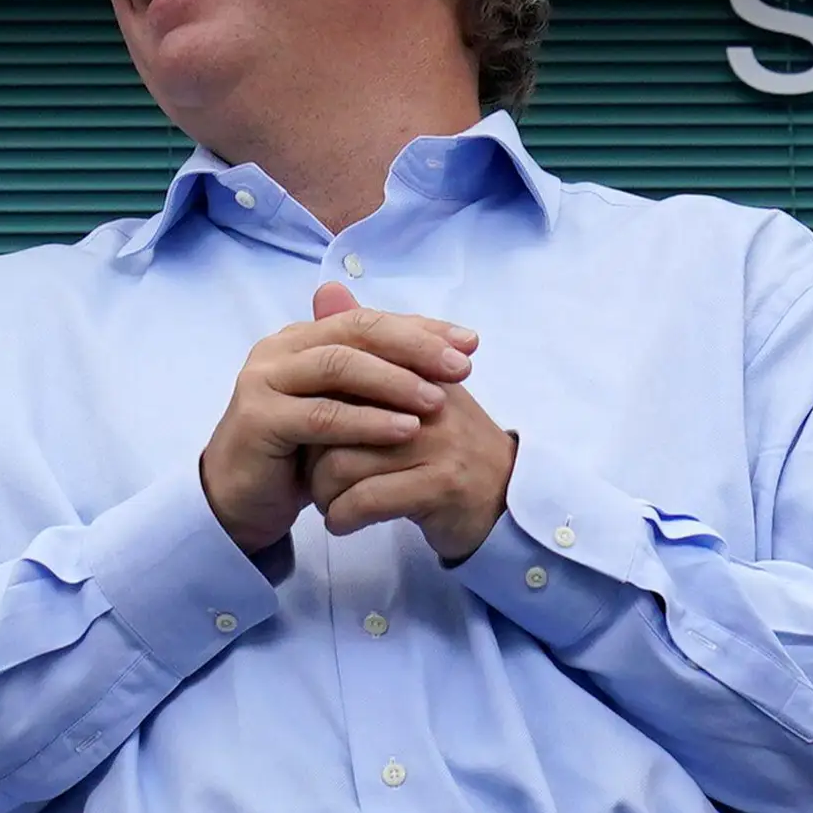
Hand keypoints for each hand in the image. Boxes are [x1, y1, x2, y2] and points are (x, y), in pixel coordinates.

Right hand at [196, 285, 478, 553]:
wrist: (244, 501)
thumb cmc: (299, 453)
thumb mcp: (347, 409)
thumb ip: (382, 375)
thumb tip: (443, 340)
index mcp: (302, 338)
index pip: (368, 318)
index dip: (421, 327)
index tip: (470, 343)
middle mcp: (279, 349)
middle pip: (355, 331)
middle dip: (415, 346)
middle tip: (460, 366)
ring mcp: (263, 381)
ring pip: (338, 367)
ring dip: (394, 382)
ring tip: (438, 400)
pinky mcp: (258, 420)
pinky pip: (322, 416)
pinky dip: (367, 422)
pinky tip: (405, 430)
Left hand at [304, 369, 518, 564]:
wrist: (503, 500)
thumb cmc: (446, 447)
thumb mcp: (407, 389)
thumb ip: (368, 348)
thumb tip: (326, 290)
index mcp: (419, 371)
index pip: (347, 373)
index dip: (318, 409)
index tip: (310, 435)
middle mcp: (431, 402)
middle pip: (334, 420)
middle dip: (310, 455)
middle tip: (310, 474)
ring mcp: (438, 444)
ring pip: (342, 463)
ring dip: (322, 492)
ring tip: (327, 501)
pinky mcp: (440, 487)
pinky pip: (367, 500)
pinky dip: (342, 516)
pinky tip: (342, 522)